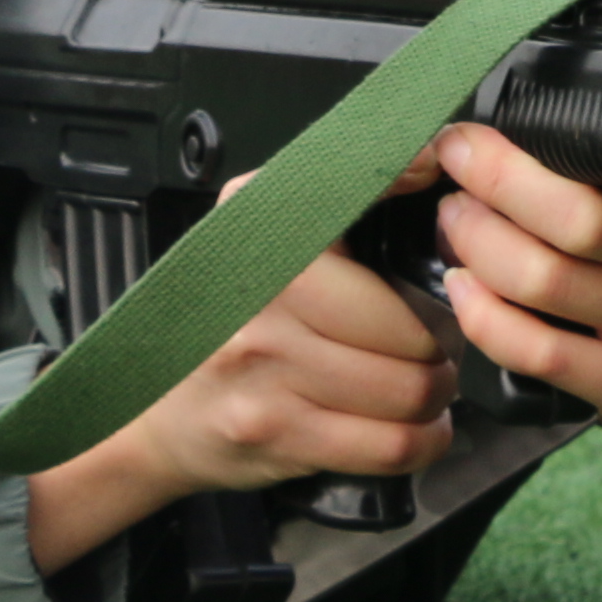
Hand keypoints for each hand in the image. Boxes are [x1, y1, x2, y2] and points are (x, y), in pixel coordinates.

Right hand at [26, 220, 460, 574]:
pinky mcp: (279, 433)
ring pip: (409, 386)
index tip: (442, 208)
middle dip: (441, 338)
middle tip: (435, 340)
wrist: (159, 415)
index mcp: (258, 229)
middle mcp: (259, 292)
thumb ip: (335, 199)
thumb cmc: (227, 326)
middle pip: (408, 322)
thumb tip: (430, 158)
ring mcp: (266, 368)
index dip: (416, 201)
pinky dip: (424, 441)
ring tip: (425, 383)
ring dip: (437, 392)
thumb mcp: (259, 239)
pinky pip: (390, 444)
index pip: (360, 199)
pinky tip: (417, 428)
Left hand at [427, 122, 601, 601]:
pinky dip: (484, 318)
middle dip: (495, 186)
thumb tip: (507, 128)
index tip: (470, 134)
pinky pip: (539, 351)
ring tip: (456, 224)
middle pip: (577, 216)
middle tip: (457, 170)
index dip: (521, 147)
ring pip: (546, 281)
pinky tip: (465, 292)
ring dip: (479, 247)